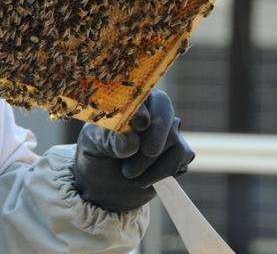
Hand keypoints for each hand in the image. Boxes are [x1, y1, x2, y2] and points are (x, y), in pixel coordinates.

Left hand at [72, 90, 194, 212]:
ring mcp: (170, 132)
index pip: (143, 94)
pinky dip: (161, 172)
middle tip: (146, 153)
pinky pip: (180, 158)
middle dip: (155, 136)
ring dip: (151, 162)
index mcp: (133, 98)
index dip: (143, 109)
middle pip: (165, 115)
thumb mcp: (95, 144)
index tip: (139, 124)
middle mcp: (155, 110)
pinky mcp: (179, 154)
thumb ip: (112, 140)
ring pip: (174, 140)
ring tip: (128, 173)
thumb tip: (133, 142)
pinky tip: (143, 180)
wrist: (104, 182)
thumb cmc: (97, 151)